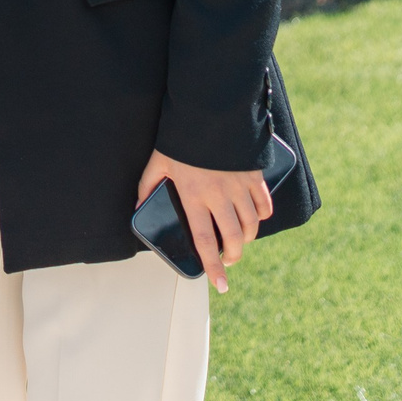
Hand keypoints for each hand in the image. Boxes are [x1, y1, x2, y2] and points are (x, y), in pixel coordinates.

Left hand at [138, 149, 273, 292]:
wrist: (208, 115)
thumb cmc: (179, 141)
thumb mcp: (157, 163)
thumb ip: (148, 187)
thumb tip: (137, 208)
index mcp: (194, 197)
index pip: (205, 241)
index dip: (213, 266)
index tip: (220, 285)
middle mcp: (220, 196)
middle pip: (234, 238)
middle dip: (234, 257)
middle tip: (228, 261)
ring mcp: (240, 187)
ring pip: (251, 225)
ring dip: (247, 238)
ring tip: (238, 241)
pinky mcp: (254, 177)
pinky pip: (264, 205)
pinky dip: (261, 216)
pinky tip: (254, 218)